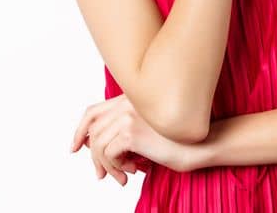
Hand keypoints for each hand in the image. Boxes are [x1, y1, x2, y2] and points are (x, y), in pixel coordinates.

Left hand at [70, 93, 206, 182]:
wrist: (201, 145)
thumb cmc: (179, 140)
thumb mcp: (148, 131)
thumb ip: (125, 130)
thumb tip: (93, 147)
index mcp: (132, 99)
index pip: (93, 112)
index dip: (79, 130)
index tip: (75, 148)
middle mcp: (127, 103)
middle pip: (92, 132)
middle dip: (94, 157)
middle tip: (102, 174)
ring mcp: (128, 116)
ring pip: (97, 145)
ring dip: (107, 165)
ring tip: (121, 176)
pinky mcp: (130, 132)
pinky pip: (107, 155)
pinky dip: (116, 167)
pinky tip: (133, 170)